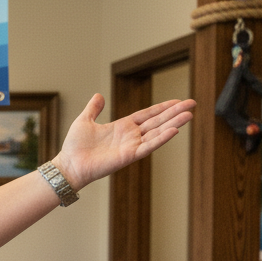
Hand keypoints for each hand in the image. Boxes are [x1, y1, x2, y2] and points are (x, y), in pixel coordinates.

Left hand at [52, 95, 194, 188]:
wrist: (69, 164)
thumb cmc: (75, 146)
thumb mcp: (84, 120)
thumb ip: (93, 109)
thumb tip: (98, 95)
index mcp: (122, 126)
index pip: (148, 114)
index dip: (163, 107)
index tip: (177, 100)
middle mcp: (130, 136)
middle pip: (158, 121)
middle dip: (175, 112)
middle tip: (192, 103)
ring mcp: (131, 146)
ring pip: (157, 132)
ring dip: (174, 123)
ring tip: (189, 115)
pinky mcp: (129, 155)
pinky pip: (148, 146)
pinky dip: (161, 138)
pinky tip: (174, 130)